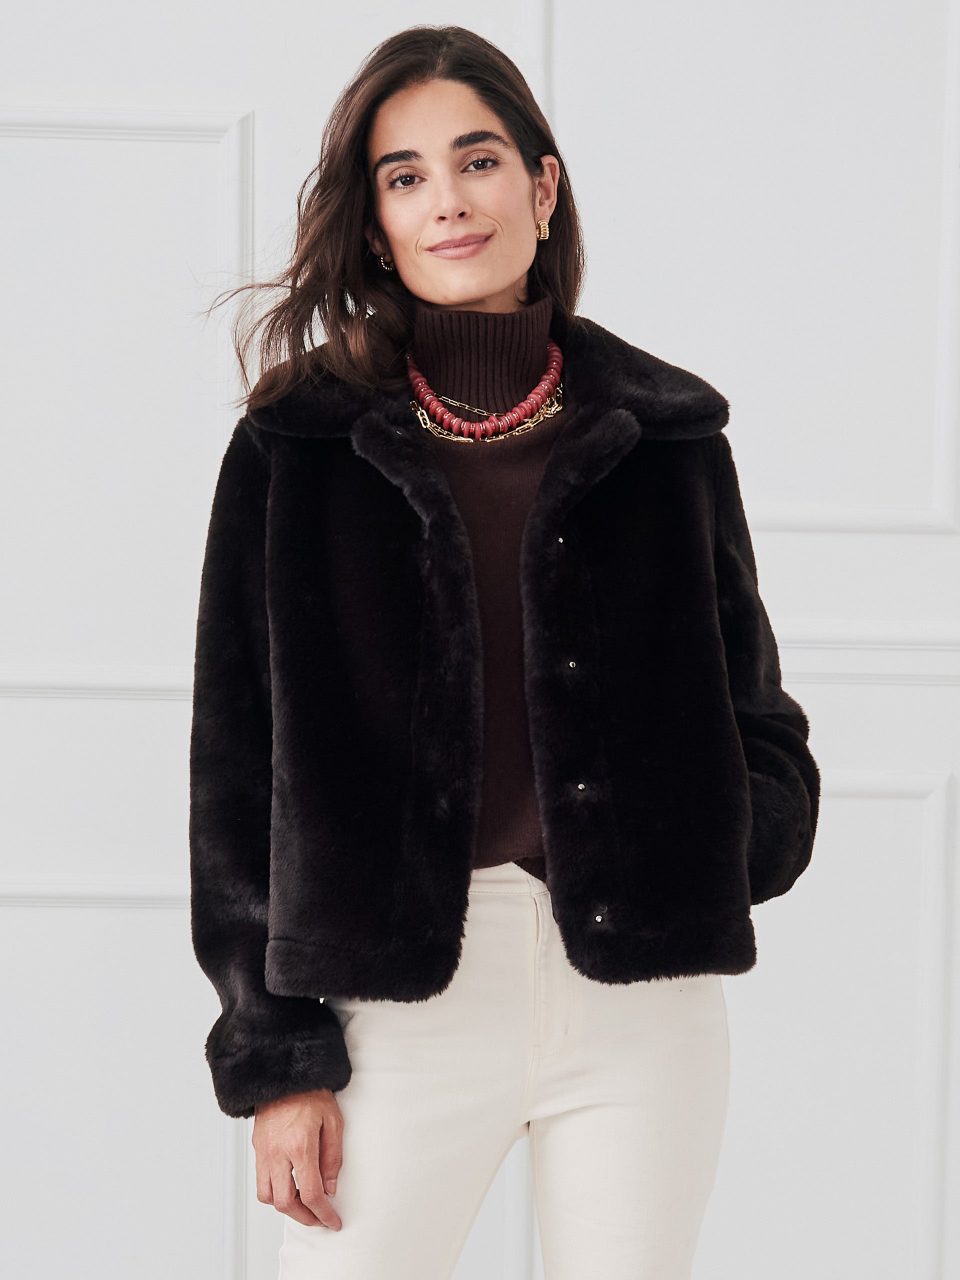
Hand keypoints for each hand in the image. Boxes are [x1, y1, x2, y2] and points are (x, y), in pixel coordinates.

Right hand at [253, 1089, 344, 1228]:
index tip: (333, 1221)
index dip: (323, 1214)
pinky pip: (261, 1181)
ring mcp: (263, 1152)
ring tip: (303, 1205)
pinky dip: (274, 1192)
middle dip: (304, 1218)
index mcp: (300, 1146)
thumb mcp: (333, 1122)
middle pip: (285, 1203)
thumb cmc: (311, 1094)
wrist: (285, 1074)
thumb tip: (330, 1189)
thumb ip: (332, 1158)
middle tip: (319, 1219)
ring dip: (285, 1207)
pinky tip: (288, 1187)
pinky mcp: (257, 1148)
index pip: (311, 1194)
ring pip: (267, 1197)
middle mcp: (277, 1153)